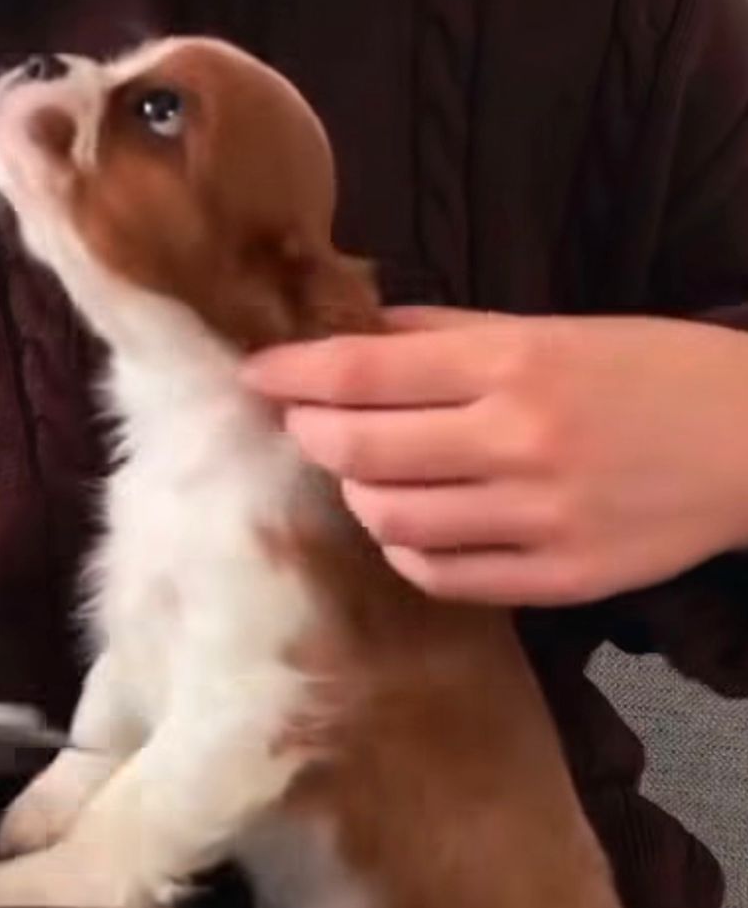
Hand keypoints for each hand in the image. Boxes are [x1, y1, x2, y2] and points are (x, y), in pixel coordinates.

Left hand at [248, 311, 747, 606]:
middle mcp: (519, 441)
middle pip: (361, 450)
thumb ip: (449, 334)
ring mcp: (539, 519)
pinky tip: (409, 525)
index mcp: (515, 363)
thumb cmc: (652, 371)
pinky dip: (406, 549)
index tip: (255, 374)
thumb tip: (356, 335)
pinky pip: (443, 575)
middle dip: (312, 434)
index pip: (363, 373)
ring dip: (356, 492)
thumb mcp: (554, 328)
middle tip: (305, 423)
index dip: (292, 375)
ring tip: (363, 470)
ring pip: (391, 519)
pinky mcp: (560, 579)